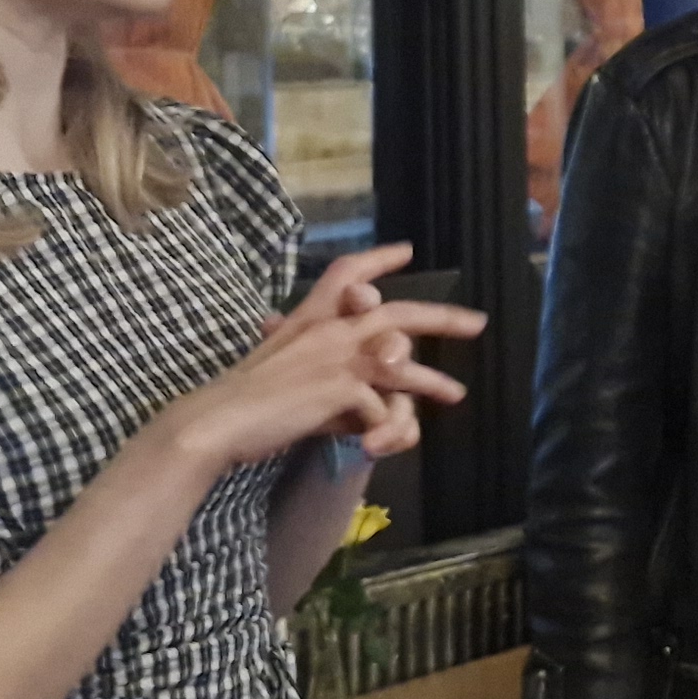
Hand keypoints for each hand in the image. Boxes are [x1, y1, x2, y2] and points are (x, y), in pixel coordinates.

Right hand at [168, 243, 482, 470]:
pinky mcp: (341, 389)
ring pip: (404, 364)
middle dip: (443, 317)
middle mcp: (330, 329)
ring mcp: (338, 357)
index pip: (347, 273)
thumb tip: (344, 379)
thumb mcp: (280, 365)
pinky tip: (379, 446)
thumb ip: (316, 363)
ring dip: (433, 382)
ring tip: (456, 395)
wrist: (219, 420)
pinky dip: (388, 431)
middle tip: (477, 323)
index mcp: (311, 318)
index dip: (378, 261)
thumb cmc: (245, 397)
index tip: (406, 251)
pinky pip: (385, 410)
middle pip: (399, 313)